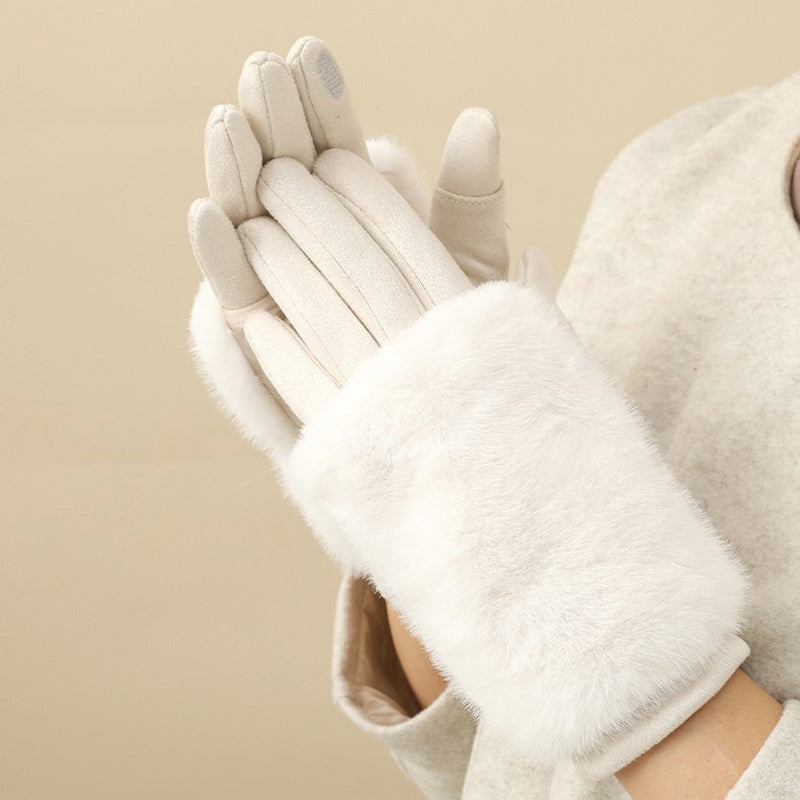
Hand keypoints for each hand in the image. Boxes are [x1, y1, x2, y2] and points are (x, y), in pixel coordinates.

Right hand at [188, 36, 554, 451]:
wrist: (442, 444)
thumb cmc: (462, 359)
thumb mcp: (474, 276)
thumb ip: (471, 203)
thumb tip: (479, 116)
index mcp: (367, 228)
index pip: (339, 153)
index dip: (324, 106)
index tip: (311, 54)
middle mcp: (318, 256)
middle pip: (288, 180)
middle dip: (275, 126)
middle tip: (264, 73)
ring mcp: (284, 295)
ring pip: (253, 228)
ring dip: (237, 177)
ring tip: (231, 125)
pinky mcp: (260, 345)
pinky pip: (238, 300)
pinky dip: (220, 261)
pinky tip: (210, 215)